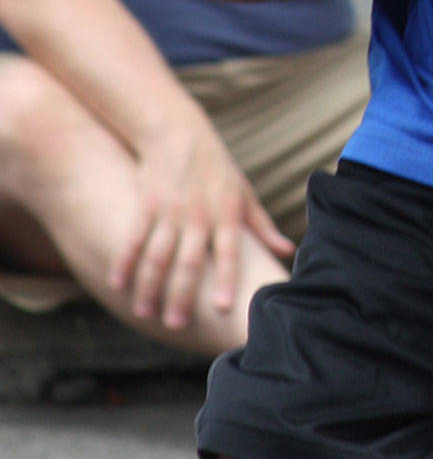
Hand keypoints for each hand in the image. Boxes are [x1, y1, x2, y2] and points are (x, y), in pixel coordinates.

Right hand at [109, 110, 292, 329]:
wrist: (179, 133)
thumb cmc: (218, 169)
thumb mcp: (244, 194)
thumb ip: (263, 226)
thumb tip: (288, 251)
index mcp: (227, 214)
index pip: (229, 252)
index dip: (227, 279)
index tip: (224, 308)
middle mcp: (199, 214)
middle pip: (189, 262)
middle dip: (182, 296)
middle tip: (176, 325)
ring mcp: (171, 210)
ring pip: (158, 256)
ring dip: (150, 287)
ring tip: (146, 313)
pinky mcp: (146, 204)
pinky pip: (133, 238)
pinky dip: (124, 262)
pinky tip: (118, 284)